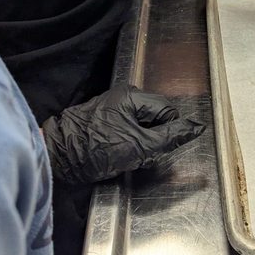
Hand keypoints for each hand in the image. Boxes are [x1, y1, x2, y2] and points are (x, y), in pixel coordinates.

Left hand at [42, 84, 204, 185]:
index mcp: (133, 96)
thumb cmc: (95, 149)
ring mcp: (112, 109)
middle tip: (140, 155)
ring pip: (142, 128)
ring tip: (126, 157)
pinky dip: (127, 146)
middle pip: (156, 118)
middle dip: (153, 139)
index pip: (168, 111)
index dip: (167, 132)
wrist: (56, 158)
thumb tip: (198, 127)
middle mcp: (123, 97)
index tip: (155, 149)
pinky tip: (116, 156)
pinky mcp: (103, 123)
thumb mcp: (139, 146)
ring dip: (141, 145)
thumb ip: (170, 137)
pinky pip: (127, 132)